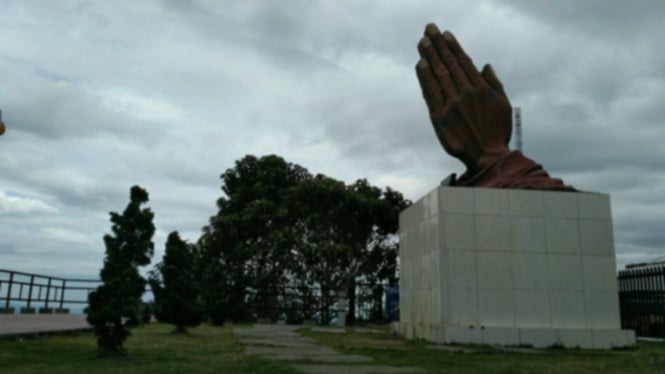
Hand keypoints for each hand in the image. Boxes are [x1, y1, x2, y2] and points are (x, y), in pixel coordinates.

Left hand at [416, 23, 511, 173]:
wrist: (486, 156)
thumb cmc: (497, 131)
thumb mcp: (503, 104)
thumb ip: (494, 83)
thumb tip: (484, 65)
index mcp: (481, 89)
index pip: (464, 62)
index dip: (453, 47)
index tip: (445, 35)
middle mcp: (465, 94)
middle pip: (449, 64)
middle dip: (438, 45)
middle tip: (429, 30)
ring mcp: (451, 105)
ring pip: (439, 75)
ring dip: (429, 56)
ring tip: (422, 42)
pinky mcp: (439, 117)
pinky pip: (430, 93)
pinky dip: (424, 77)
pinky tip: (420, 64)